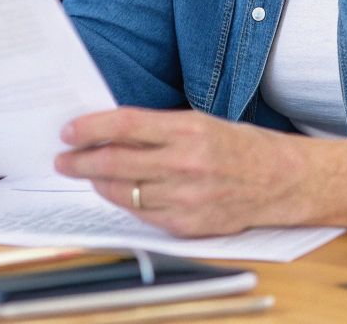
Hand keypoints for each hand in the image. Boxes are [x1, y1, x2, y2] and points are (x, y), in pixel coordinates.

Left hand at [55, 108, 306, 236]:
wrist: (284, 181)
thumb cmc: (241, 146)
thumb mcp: (200, 122)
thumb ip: (157, 127)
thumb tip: (109, 130)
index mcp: (188, 130)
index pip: (125, 125)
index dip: (90, 128)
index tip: (68, 131)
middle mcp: (186, 164)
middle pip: (115, 161)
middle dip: (80, 161)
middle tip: (62, 159)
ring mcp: (187, 198)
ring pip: (123, 192)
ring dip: (96, 183)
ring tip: (84, 175)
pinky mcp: (189, 225)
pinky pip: (143, 214)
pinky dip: (125, 201)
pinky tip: (116, 192)